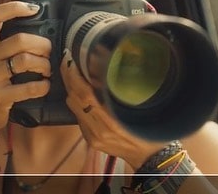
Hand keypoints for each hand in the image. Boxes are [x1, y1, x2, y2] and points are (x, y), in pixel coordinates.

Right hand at [0, 1, 51, 135]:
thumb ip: (8, 42)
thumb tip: (38, 25)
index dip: (13, 8)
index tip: (33, 9)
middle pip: (19, 40)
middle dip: (42, 44)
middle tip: (49, 52)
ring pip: (25, 61)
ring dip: (44, 65)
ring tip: (47, 70)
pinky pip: (28, 87)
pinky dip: (42, 86)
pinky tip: (45, 86)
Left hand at [61, 49, 164, 169]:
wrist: (149, 158)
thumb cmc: (150, 132)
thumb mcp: (142, 109)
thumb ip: (122, 92)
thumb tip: (107, 68)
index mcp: (112, 122)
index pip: (84, 94)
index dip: (74, 76)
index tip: (71, 60)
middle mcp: (99, 130)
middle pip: (74, 98)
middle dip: (68, 77)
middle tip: (68, 60)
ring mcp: (92, 135)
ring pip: (72, 106)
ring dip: (70, 88)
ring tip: (72, 71)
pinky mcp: (89, 138)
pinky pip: (77, 115)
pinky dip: (76, 100)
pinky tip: (80, 90)